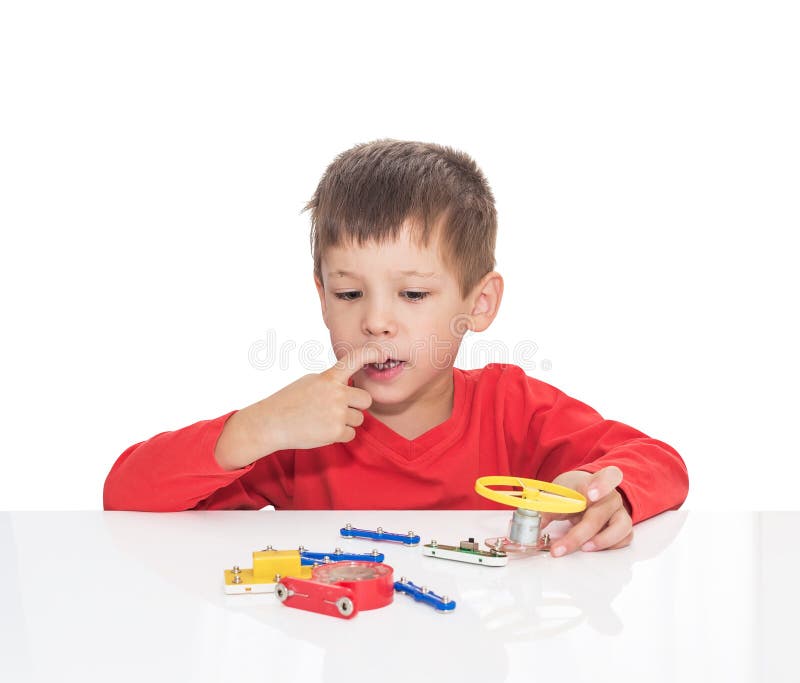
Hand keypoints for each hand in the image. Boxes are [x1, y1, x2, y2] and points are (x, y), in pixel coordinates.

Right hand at [215, 345, 384, 469]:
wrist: (270, 423)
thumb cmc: (289, 401)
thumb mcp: (310, 382)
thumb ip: (332, 382)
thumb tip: (350, 387)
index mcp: (329, 378)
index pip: (354, 359)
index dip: (371, 353)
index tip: (383, 352)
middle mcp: (336, 394)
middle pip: (366, 400)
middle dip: (357, 405)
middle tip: (339, 408)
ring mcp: (337, 413)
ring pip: (359, 419)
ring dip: (346, 422)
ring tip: (323, 420)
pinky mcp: (335, 432)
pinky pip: (351, 434)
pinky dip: (339, 435)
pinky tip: (322, 430)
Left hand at [539, 466, 632, 556]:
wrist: (584, 492)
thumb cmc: (572, 491)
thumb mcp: (558, 493)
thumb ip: (546, 507)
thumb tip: (533, 523)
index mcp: (598, 480)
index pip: (610, 476)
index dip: (602, 485)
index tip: (589, 495)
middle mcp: (612, 496)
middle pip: (601, 513)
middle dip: (579, 533)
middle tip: (560, 547)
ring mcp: (620, 512)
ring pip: (620, 528)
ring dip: (601, 541)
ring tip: (583, 548)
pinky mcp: (623, 528)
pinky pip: (623, 538)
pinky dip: (609, 546)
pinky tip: (592, 548)